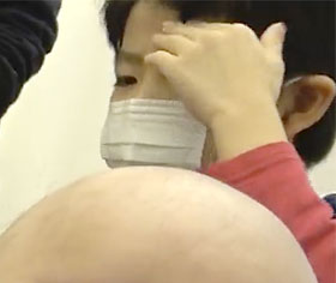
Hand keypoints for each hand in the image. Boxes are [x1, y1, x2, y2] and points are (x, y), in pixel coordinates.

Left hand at [147, 21, 284, 128]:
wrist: (243, 111)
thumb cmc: (261, 91)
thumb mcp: (274, 62)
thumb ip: (272, 42)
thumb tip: (277, 27)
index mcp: (237, 33)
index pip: (213, 27)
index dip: (202, 32)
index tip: (195, 35)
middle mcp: (213, 36)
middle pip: (190, 30)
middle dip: (179, 31)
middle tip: (168, 32)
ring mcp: (193, 51)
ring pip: (171, 39)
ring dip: (162, 39)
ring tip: (156, 41)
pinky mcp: (176, 67)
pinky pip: (158, 57)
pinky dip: (153, 57)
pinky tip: (149, 60)